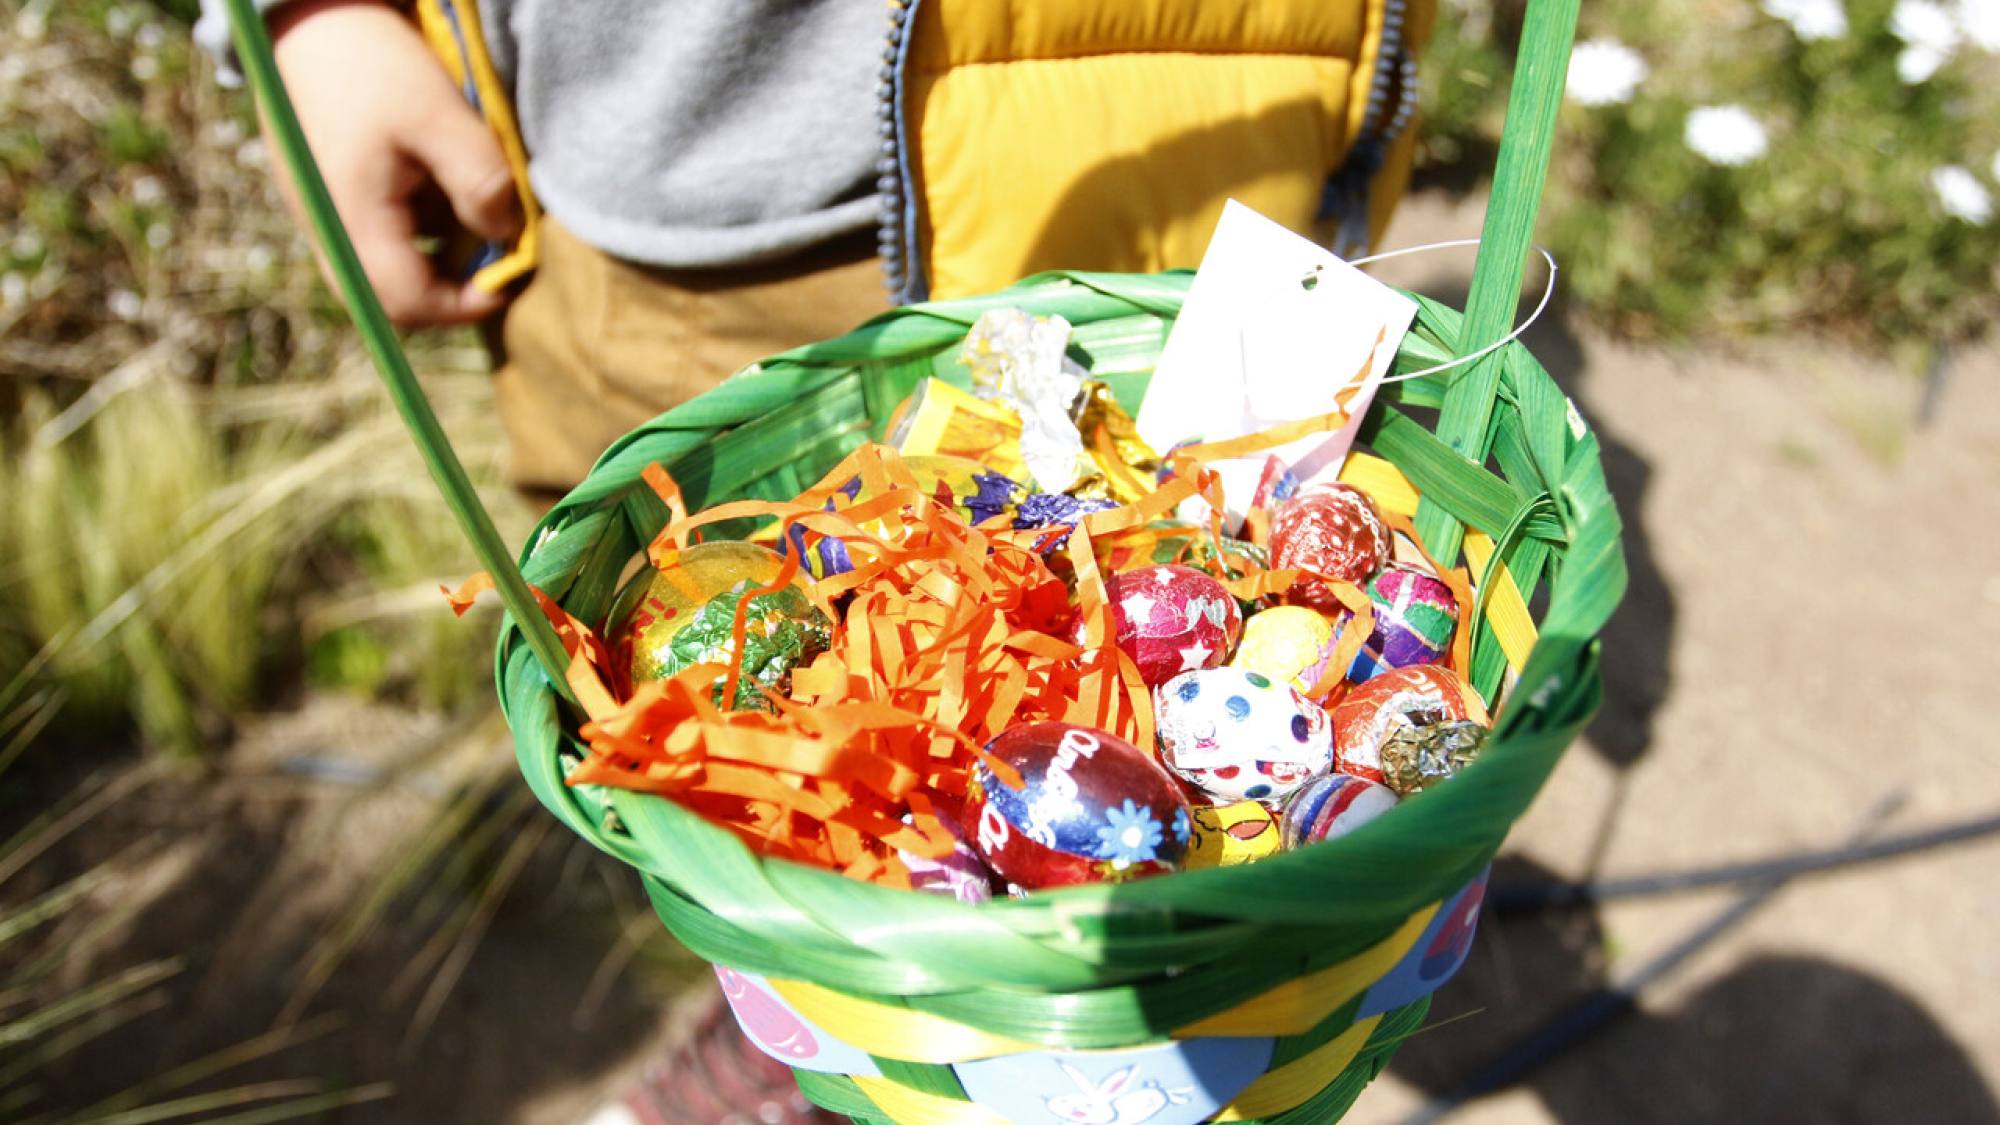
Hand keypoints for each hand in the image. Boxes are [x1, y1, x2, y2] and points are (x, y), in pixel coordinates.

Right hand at [267, 0, 521, 327]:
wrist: (312, 18)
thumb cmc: (374, 63)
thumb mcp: (440, 116)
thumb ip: (480, 183)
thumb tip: (508, 238)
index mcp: (350, 222)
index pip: (407, 305)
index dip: (466, 305)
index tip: (510, 276)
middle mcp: (328, 233)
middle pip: (394, 301)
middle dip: (452, 289)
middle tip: (495, 253)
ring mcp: (324, 220)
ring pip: (387, 273)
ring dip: (437, 256)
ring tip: (467, 209)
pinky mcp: (329, 202)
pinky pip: (376, 241)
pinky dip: (417, 230)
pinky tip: (435, 186)